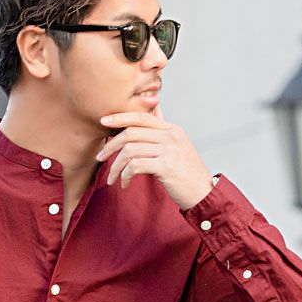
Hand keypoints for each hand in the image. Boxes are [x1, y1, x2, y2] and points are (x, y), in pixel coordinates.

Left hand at [96, 103, 214, 210]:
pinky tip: (125, 184)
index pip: (141, 116)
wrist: (203, 193)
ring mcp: (169, 150)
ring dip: (115, 166)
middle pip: (131, 132)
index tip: (103, 121)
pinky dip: (125, 176)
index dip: (120, 116)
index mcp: (172, 129)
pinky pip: (135, 166)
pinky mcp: (166, 166)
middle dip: (110, 145)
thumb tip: (154, 107)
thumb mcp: (177, 146)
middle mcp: (171, 136)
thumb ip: (162, 130)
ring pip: (130, 150)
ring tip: (112, 178)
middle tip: (99, 157)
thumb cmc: (187, 173)